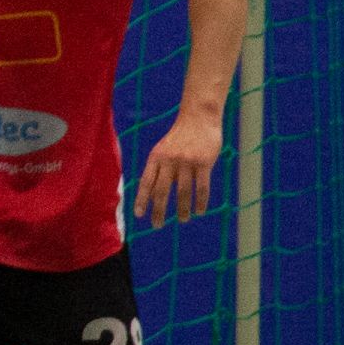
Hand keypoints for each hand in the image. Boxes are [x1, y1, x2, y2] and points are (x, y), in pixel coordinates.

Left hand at [134, 112, 223, 226]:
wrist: (198, 118)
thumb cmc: (180, 137)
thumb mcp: (162, 149)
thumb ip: (158, 168)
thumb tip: (152, 193)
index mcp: (155, 158)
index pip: (146, 182)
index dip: (142, 200)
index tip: (139, 215)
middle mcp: (169, 161)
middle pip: (162, 191)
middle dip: (159, 211)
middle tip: (157, 225)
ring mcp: (187, 162)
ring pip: (183, 192)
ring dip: (183, 209)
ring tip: (183, 220)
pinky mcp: (204, 163)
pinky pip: (202, 188)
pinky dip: (200, 202)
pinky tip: (200, 211)